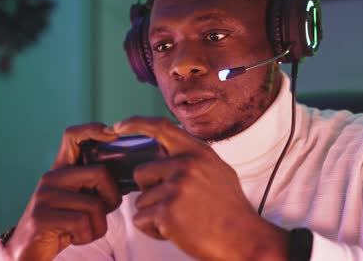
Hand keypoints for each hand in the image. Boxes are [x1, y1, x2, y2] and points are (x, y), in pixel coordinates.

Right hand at [5, 123, 122, 260]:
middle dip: (112, 198)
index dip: (93, 129)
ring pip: (95, 205)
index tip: (113, 133)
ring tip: (84, 230)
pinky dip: (87, 236)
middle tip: (104, 212)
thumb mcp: (79, 199)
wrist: (29, 251)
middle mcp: (51, 177)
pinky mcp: (41, 217)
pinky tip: (74, 238)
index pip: (72, 136)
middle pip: (100, 173)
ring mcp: (44, 196)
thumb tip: (126, 175)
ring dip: (98, 225)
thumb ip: (95, 185)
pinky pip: (83, 224)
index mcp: (61, 169)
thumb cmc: (63, 224)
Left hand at [114, 117, 287, 260]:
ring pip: (141, 200)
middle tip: (175, 205)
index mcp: (198, 153)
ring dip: (155, 215)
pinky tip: (177, 232)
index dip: (136, 123)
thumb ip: (193, 160)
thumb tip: (168, 152)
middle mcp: (186, 165)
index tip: (117, 127)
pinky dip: (154, 230)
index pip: (161, 128)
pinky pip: (142, 220)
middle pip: (141, 173)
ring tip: (182, 221)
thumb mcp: (219, 171)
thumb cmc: (231, 209)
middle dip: (150, 191)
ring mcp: (176, 187)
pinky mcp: (167, 211)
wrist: (244, 238)